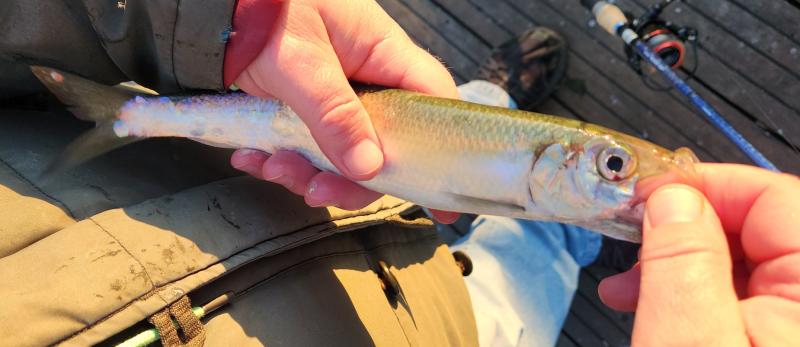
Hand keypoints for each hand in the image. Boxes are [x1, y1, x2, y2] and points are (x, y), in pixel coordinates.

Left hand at [226, 0, 459, 221]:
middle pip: (386, 146)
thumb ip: (335, 116)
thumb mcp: (302, 64)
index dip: (442, 154)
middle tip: (318, 192)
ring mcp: (339, 96)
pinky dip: (282, 161)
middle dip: (350, 179)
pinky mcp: (307, 109)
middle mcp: (369, 79)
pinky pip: (308, 148)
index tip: (444, 207)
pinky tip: (254, 157)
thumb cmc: (267, 11)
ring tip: (271, 166)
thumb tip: (368, 169)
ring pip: (344, 155)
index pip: (432, 105)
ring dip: (307, 173)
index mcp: (385, 55)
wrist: (213, 9)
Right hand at [598, 164, 799, 345]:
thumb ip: (683, 262)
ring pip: (740, 267)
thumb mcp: (686, 339)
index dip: (705, 186)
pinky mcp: (769, 342)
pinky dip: (688, 298)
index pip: (774, 197)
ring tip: (626, 286)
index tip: (648, 194)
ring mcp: (790, 327)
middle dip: (682, 230)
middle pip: (755, 230)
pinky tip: (648, 308)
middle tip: (631, 240)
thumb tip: (674, 198)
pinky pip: (734, 303)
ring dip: (676, 266)